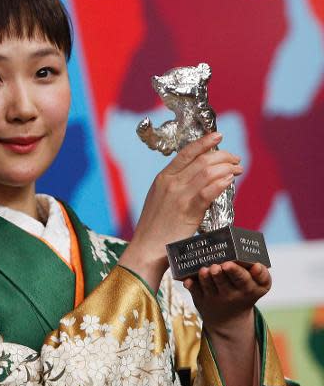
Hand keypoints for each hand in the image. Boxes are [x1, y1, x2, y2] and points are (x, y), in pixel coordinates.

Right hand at [120, 132, 242, 288]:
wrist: (147, 249)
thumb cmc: (155, 229)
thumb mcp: (160, 201)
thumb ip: (176, 188)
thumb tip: (197, 180)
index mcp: (162, 179)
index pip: (185, 153)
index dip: (203, 142)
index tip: (218, 136)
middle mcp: (170, 183)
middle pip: (201, 160)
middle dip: (223, 156)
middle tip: (236, 159)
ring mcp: (178, 195)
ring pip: (208, 171)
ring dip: (227, 168)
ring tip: (238, 170)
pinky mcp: (188, 210)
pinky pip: (209, 190)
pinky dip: (222, 182)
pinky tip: (230, 180)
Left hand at [184, 262, 270, 337]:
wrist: (230, 319)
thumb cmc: (246, 293)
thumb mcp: (260, 287)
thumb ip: (262, 275)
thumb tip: (257, 265)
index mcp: (247, 289)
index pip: (242, 279)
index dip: (235, 271)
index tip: (228, 264)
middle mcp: (230, 294)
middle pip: (223, 282)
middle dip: (219, 274)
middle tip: (215, 266)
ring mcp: (214, 297)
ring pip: (208, 286)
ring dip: (204, 278)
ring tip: (204, 270)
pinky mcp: (200, 299)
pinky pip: (194, 291)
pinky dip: (191, 285)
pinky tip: (187, 280)